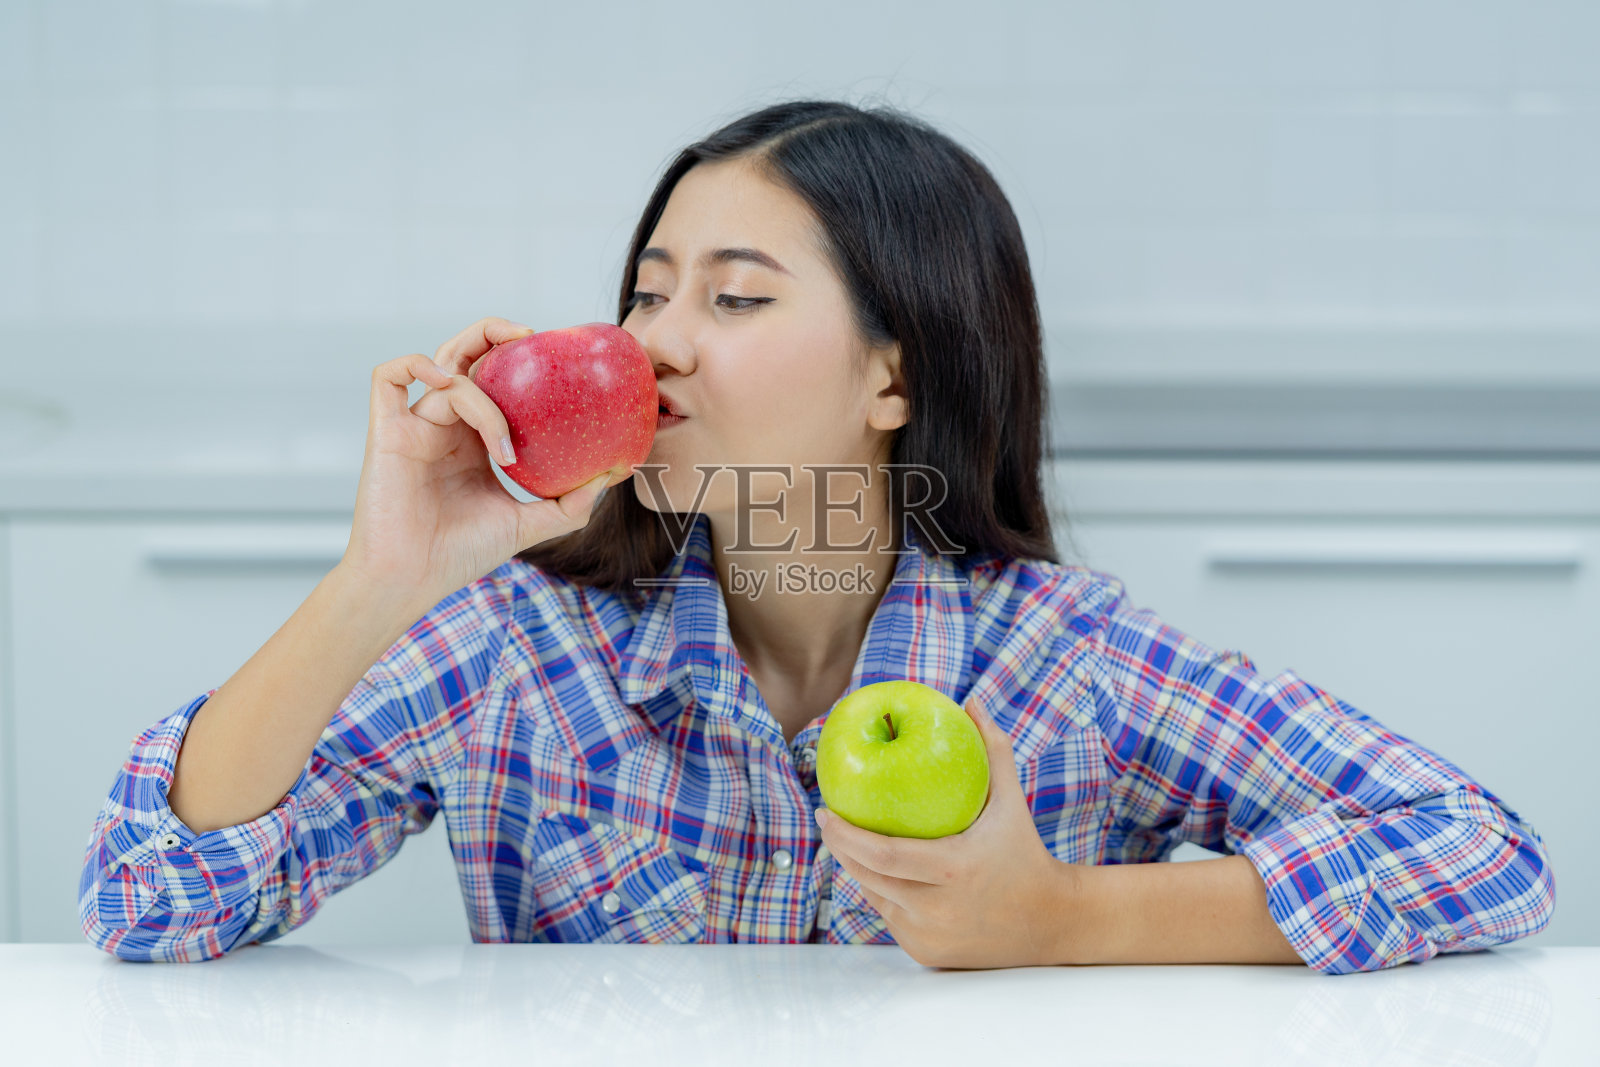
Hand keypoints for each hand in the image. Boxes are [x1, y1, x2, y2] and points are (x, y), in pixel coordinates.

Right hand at [341, 317, 630, 607]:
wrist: (411, 581)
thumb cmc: (459, 555)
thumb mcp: (527, 525)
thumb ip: (569, 503)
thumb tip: (615, 475)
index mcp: (473, 439)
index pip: (494, 381)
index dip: (519, 361)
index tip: (556, 362)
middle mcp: (443, 425)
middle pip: (464, 354)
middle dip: (494, 332)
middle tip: (531, 337)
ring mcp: (414, 426)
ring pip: (442, 368)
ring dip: (478, 388)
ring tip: (504, 437)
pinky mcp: (386, 433)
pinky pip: (388, 376)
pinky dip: (418, 366)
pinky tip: (448, 387)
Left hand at [815, 693, 1077, 968]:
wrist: (1051, 923)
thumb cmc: (1026, 852)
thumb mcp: (1011, 801)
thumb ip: (994, 750)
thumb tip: (971, 702)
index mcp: (952, 870)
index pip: (882, 855)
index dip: (844, 836)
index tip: (824, 811)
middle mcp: (936, 909)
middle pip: (867, 878)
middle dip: (839, 848)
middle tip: (827, 820)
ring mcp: (929, 936)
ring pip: (875, 898)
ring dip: (858, 870)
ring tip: (846, 840)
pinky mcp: (927, 955)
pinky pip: (891, 918)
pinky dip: (882, 894)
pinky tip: (874, 870)